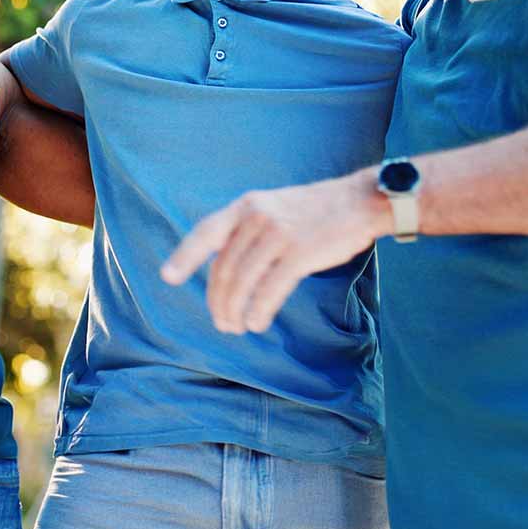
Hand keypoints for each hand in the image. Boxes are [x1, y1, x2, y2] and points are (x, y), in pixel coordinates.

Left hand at [161, 171, 387, 334]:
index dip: (185, 256)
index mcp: (246, 205)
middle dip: (218, 300)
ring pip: (242, 283)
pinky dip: (259, 311)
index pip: (206, 232)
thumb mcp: (273, 206)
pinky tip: (257, 323)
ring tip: (237, 327)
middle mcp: (256, 217)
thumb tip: (225, 268)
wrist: (359, 201)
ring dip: (236, 312)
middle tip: (221, 322)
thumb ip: (248, 229)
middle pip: (224, 268)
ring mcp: (278, 234)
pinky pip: (269, 290)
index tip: (168, 277)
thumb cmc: (315, 212)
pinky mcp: (299, 253)